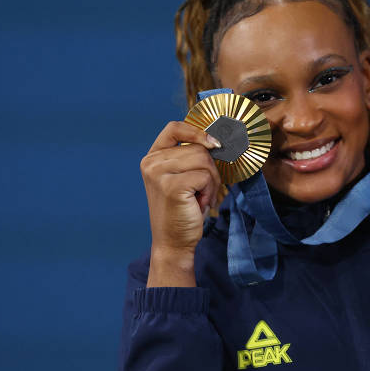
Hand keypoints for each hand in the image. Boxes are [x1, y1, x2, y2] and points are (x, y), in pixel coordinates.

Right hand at [140, 121, 221, 285]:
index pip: (175, 127)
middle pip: (198, 147)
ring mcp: (159, 173)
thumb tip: (218, 139)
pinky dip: (210, 191)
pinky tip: (200, 204)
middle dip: (211, 169)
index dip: (198, 131)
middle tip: (205, 190)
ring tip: (201, 197)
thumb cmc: (183, 210)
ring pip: (204, 160)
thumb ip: (191, 157)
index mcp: (152, 157)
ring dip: (212, 181)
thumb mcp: (183, 177)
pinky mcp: (171, 186)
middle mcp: (151, 162)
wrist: (173, 242)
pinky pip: (205, 176)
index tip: (214, 143)